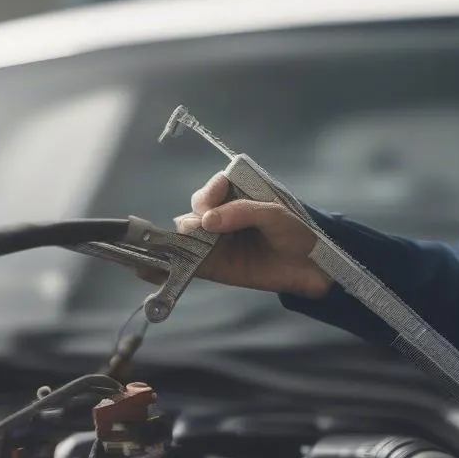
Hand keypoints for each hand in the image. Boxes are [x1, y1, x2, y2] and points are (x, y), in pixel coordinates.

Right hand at [135, 172, 332, 298]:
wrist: (314, 268)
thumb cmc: (298, 232)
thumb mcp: (277, 215)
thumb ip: (244, 212)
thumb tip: (208, 221)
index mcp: (239, 194)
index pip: (214, 188)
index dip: (209, 197)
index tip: (211, 210)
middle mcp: (223, 215)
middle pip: (196, 211)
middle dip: (194, 220)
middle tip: (201, 231)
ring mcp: (217, 241)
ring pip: (186, 237)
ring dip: (172, 242)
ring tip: (156, 249)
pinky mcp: (214, 266)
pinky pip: (186, 264)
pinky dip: (164, 267)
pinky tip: (144, 269)